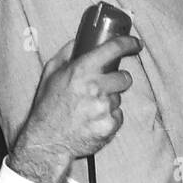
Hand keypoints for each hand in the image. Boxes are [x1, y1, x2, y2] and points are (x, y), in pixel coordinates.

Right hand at [10, 36, 141, 182]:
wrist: (46, 141)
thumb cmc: (48, 107)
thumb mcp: (51, 74)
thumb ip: (67, 54)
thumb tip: (82, 40)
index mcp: (81, 70)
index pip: (113, 49)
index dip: (128, 43)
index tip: (136, 44)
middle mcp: (95, 87)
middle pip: (124, 77)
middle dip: (116, 81)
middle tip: (101, 88)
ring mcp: (104, 107)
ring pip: (119, 98)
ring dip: (109, 101)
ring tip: (89, 109)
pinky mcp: (110, 125)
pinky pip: (118, 116)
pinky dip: (108, 118)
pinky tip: (92, 121)